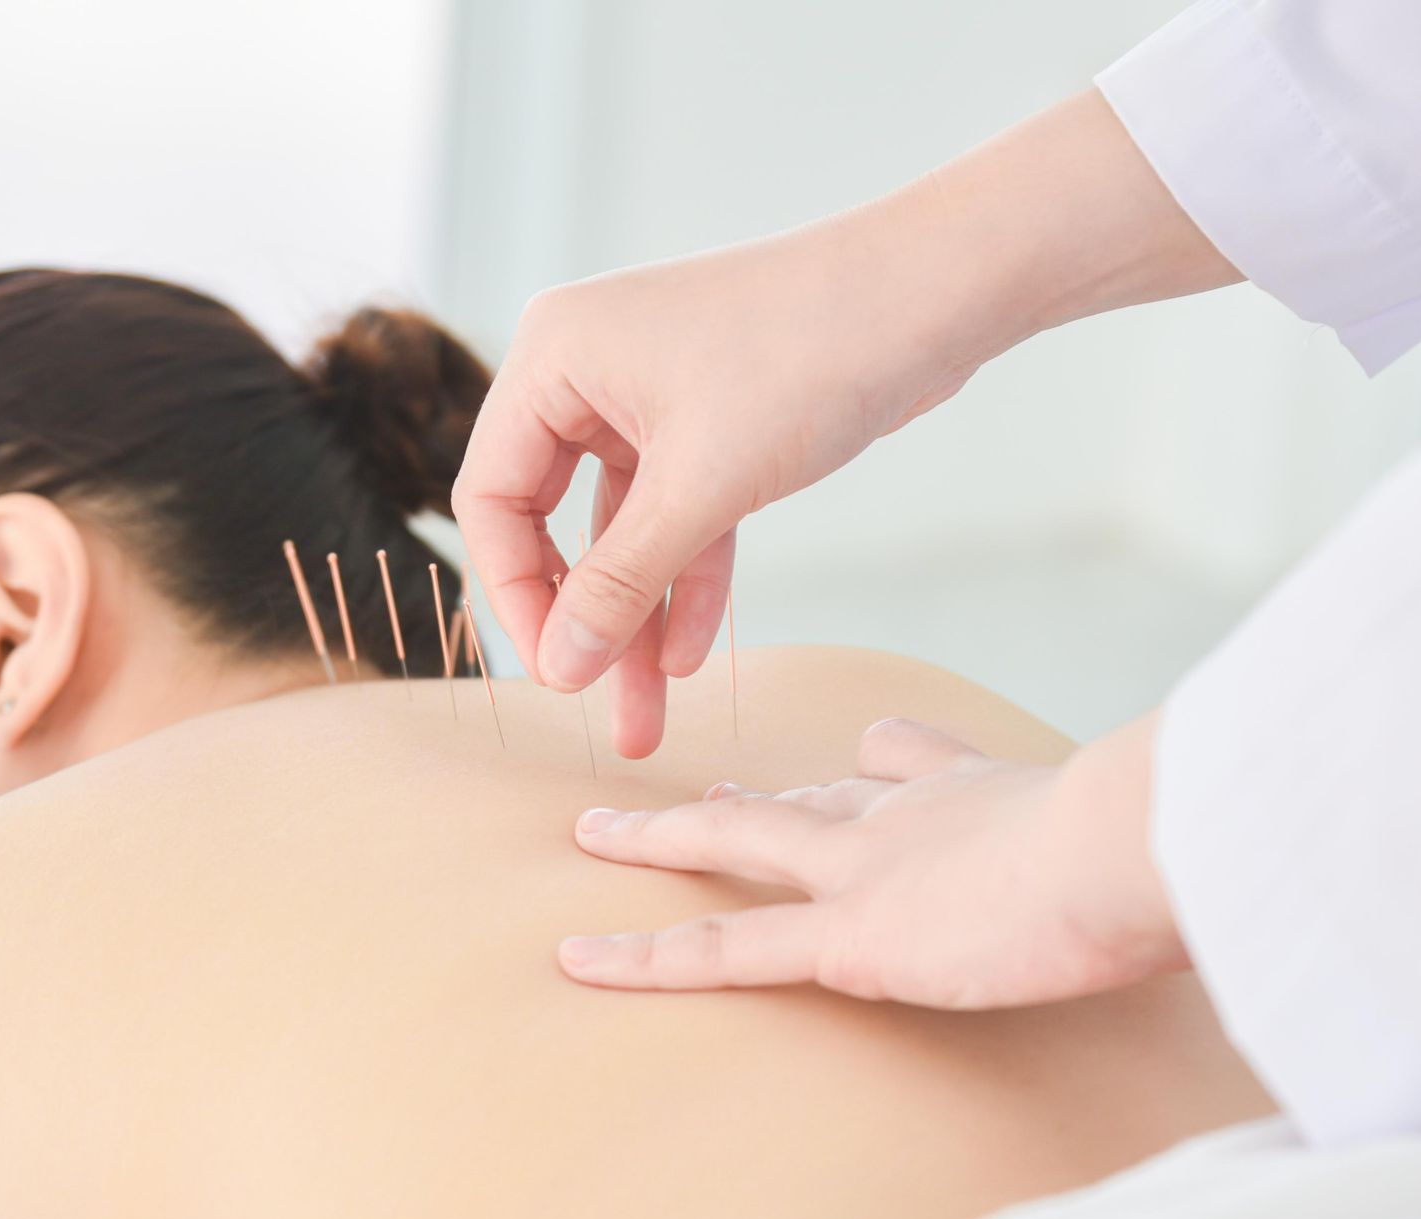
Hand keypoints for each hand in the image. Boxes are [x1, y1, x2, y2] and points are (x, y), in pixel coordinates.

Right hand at [454, 200, 980, 756]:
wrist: (929, 296)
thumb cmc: (805, 354)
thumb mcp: (699, 485)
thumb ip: (620, 581)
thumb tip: (559, 667)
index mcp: (553, 357)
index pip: (491, 497)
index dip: (515, 593)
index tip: (555, 671)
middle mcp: (588, 372)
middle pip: (552, 522)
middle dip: (581, 619)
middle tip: (593, 706)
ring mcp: (649, 398)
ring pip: (625, 531)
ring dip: (635, 619)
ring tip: (646, 721)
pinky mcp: (710, 423)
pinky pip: (680, 516)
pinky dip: (685, 579)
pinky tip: (687, 654)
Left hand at [556, 714, 1186, 1008]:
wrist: (1137, 847)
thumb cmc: (1161, 842)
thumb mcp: (1137, 813)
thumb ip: (1124, 818)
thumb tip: (1166, 833)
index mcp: (974, 792)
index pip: (901, 768)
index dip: (869, 766)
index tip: (854, 755)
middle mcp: (904, 815)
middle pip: (797, 796)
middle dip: (735, 797)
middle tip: (687, 796)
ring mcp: (865, 869)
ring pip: (735, 843)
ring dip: (659, 839)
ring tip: (596, 835)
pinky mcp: (847, 936)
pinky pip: (725, 949)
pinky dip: (646, 956)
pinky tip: (582, 958)